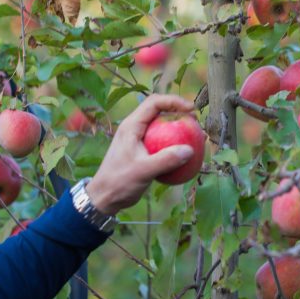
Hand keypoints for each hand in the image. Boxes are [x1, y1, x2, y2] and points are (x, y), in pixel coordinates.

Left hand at [86, 94, 195, 215]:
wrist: (104, 197)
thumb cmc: (119, 182)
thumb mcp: (143, 171)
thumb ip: (166, 160)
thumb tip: (189, 150)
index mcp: (131, 126)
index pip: (154, 103)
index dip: (174, 101)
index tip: (191, 109)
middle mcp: (134, 128)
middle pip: (159, 111)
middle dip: (178, 112)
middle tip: (195, 121)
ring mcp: (138, 140)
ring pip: (161, 127)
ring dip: (177, 129)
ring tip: (194, 135)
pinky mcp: (142, 151)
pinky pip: (161, 143)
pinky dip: (173, 146)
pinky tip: (185, 155)